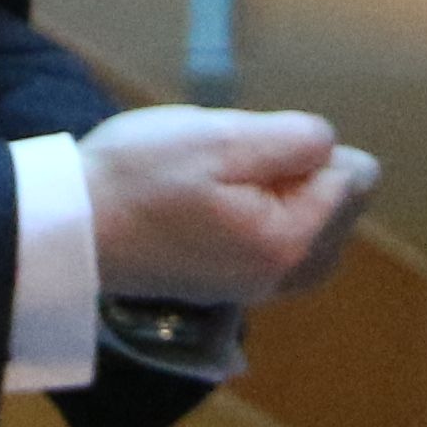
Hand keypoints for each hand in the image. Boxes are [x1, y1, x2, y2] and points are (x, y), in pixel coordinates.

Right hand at [84, 104, 377, 306]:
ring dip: (289, 198)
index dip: (309, 146)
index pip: (355, 176)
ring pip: (316, 232)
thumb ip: (294, 140)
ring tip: (231, 180)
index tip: (254, 145)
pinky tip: (226, 204)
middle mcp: (284, 276)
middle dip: (305, 174)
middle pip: (342, 209)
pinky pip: (282, 251)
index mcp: (292, 241)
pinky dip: (270, 222)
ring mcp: (257, 289)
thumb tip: (333, 149)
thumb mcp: (221, 137)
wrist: (72, 231)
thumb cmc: (141, 176)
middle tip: (237, 163)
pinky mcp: (230, 288)